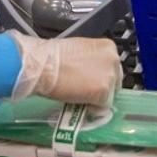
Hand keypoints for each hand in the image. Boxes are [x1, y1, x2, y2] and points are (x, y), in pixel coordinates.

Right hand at [7, 32, 121, 109]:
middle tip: (86, 92)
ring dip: (96, 99)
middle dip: (101, 89)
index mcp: (108, 47)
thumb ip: (91, 61)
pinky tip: (78, 103)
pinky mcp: (103, 93)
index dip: (101, 78)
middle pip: (114, 83)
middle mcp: (113, 60)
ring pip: (109, 96)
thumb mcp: (79, 51)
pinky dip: (92, 109)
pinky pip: (102, 107)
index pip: (112, 68)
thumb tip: (91, 75)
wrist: (43, 65)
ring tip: (79, 97)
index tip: (91, 83)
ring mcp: (109, 77)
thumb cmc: (52, 57)